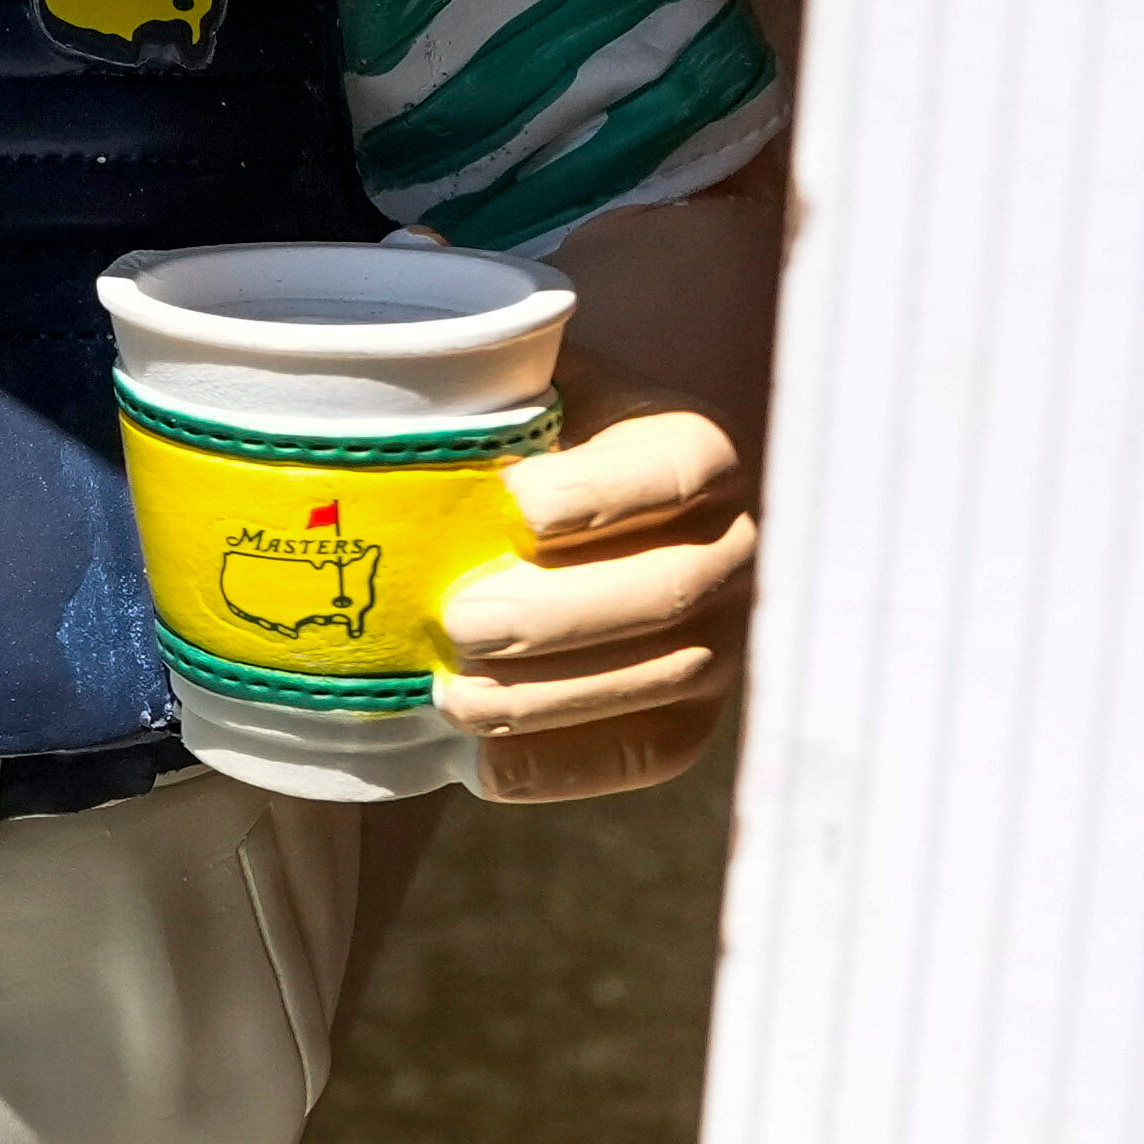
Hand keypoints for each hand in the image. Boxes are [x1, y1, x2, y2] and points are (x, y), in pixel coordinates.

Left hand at [439, 406, 753, 803]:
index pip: (677, 470)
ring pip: (661, 676)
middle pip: (668, 588)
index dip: (603, 493)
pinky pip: (647, 753)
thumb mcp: (521, 391)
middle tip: (459, 621)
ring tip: (451, 698)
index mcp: (697, 451)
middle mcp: (734, 545)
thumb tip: (410, 378)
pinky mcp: (694, 714)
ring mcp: (725, 637)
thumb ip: (492, 383)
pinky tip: (480, 764)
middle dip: (556, 614)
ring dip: (550, 697)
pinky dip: (562, 765)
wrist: (552, 534)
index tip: (515, 505)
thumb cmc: (521, 449)